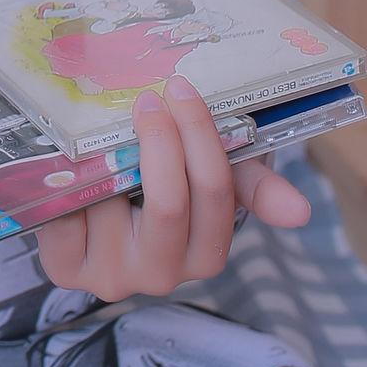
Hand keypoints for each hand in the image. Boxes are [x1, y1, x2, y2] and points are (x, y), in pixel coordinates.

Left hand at [34, 75, 312, 301]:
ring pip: (115, 205)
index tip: (180, 89)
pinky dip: (69, 182)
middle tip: (148, 100)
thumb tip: (300, 212)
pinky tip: (73, 161)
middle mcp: (163, 276)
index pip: (215, 194)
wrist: (95, 209)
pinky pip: (66, 215)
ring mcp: (112, 276)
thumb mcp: (212, 177)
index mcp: (206, 255)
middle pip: (169, 205)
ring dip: (108, 161)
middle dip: (161, 143)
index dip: (200, 136)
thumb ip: (253, 185)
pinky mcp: (66, 268)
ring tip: (106, 132)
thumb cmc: (161, 184)